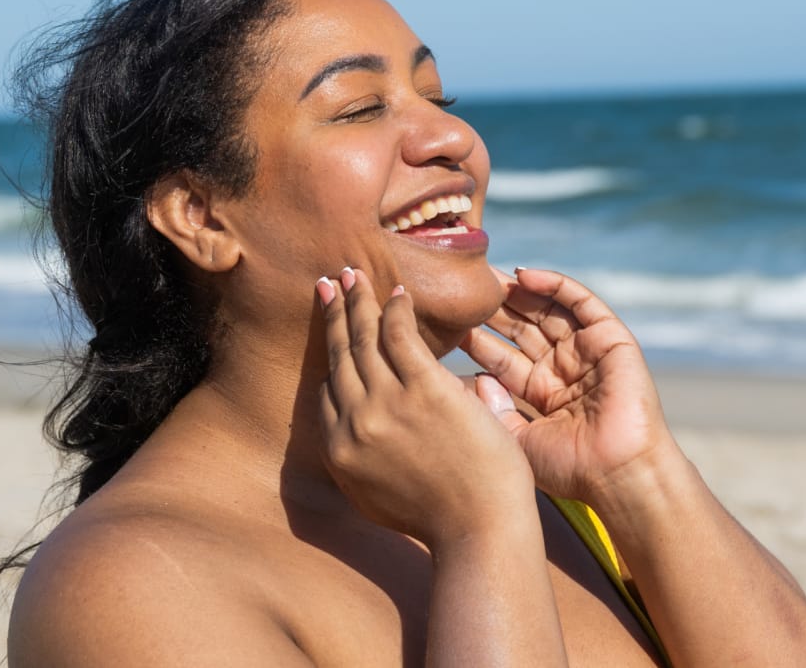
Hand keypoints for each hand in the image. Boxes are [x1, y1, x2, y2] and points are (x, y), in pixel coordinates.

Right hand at [316, 268, 534, 546]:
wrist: (478, 530)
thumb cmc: (442, 519)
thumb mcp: (379, 496)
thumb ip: (368, 460)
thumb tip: (371, 432)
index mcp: (340, 452)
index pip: (327, 393)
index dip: (329, 358)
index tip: (329, 335)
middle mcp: (353, 422)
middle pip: (338, 357)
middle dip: (333, 315)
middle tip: (327, 283)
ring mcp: (385, 403)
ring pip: (362, 339)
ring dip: (356, 302)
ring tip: (352, 275)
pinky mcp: (422, 388)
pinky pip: (398, 336)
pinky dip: (393, 310)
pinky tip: (394, 293)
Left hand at [459, 267, 675, 502]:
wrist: (619, 476)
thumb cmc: (570, 469)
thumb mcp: (517, 440)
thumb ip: (494, 410)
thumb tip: (475, 378)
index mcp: (542, 393)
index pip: (501, 358)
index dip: (476, 339)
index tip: (446, 322)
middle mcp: (563, 369)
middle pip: (522, 329)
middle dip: (493, 309)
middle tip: (461, 287)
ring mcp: (587, 352)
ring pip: (547, 310)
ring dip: (517, 292)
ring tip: (487, 276)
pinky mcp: (611, 339)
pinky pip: (581, 303)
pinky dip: (554, 285)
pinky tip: (524, 275)